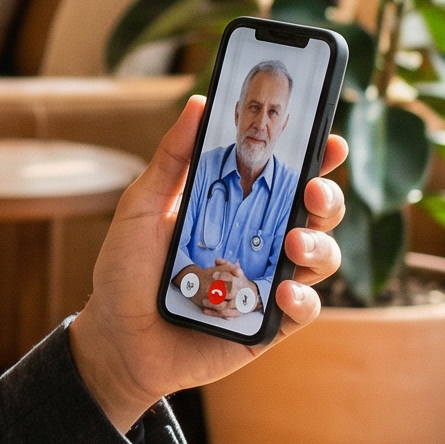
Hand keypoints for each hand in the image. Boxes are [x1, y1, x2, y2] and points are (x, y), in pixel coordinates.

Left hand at [69, 96, 345, 430]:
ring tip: (293, 243)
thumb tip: (200, 104)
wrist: (115, 339)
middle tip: (313, 191)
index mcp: (236, 208)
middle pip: (316, 212)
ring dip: (319, 245)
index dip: (316, 157)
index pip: (286, 176)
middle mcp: (260, 241)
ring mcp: (267, 282)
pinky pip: (304, 308)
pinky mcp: (268, 324)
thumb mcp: (141, 208)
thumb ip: (172, 160)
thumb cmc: (125, 272)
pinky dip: (302, 298)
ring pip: (321, 257)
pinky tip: (282, 291)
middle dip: (327, 197)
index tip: (329, 140)